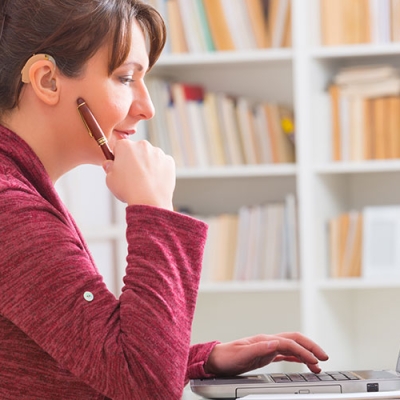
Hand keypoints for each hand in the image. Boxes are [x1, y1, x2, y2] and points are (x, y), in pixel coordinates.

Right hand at [103, 139, 175, 209]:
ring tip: (145, 181)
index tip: (120, 166)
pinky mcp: (169, 161)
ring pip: (151, 156)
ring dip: (148, 164)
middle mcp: (143, 145)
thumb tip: (109, 164)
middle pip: (137, 150)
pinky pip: (163, 163)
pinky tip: (155, 181)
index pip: (120, 147)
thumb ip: (109, 168)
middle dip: (135, 159)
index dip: (119, 157)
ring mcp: (158, 152)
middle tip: (133, 175)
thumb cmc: (128, 190)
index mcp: (126, 146)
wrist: (149, 201)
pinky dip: (160, 170)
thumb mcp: (110, 179)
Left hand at [204, 332, 328, 375]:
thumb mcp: (241, 355)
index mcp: (263, 340)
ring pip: (292, 346)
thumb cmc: (226, 358)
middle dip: (310, 346)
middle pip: (294, 339)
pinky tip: (303, 362)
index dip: (304, 351)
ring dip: (306, 353)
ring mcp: (267, 347)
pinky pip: (285, 354)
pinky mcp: (265, 354)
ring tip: (318, 364)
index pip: (289, 343)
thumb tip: (276, 343)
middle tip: (325, 357)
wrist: (216, 360)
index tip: (316, 360)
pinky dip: (296, 357)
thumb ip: (259, 349)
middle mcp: (267, 341)